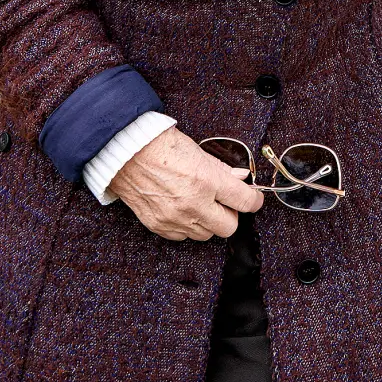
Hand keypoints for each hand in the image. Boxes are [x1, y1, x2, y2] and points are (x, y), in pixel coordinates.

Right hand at [107, 126, 262, 240]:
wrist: (126, 153)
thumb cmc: (161, 146)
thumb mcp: (199, 151)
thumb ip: (222, 169)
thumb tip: (241, 178)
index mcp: (207, 181)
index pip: (244, 201)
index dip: (255, 201)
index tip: (255, 199)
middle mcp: (193, 203)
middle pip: (229, 227)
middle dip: (231, 214)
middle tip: (225, 202)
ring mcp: (175, 218)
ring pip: (206, 234)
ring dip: (208, 222)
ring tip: (200, 204)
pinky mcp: (159, 226)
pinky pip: (183, 236)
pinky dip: (187, 226)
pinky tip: (183, 209)